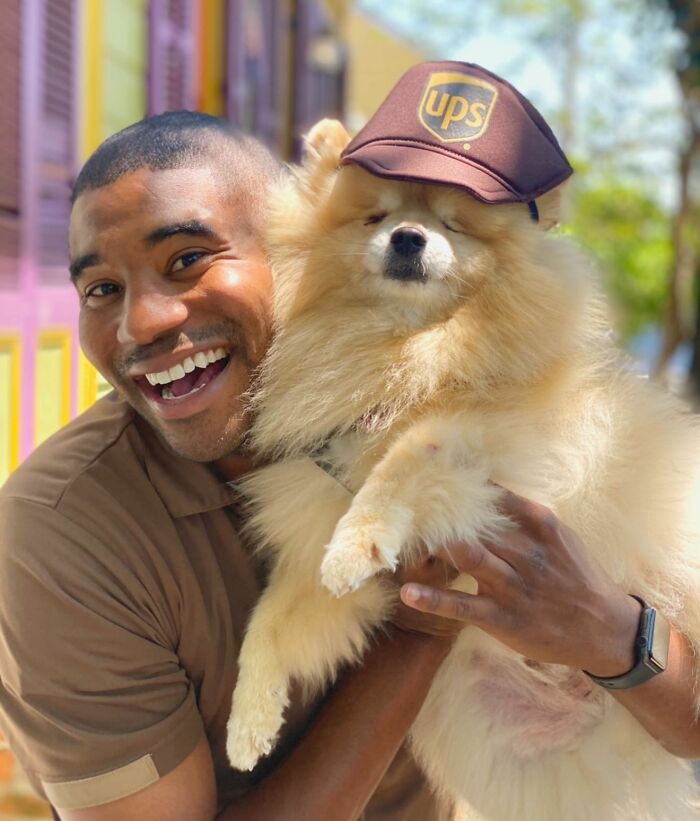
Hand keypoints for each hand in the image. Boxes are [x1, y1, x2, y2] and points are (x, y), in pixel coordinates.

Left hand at [399, 491, 641, 675]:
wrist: (605, 630)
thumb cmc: (575, 577)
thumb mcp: (557, 538)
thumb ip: (522, 516)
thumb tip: (483, 490)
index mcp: (540, 525)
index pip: (495, 496)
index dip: (461, 483)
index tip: (431, 466)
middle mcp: (526, 552)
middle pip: (476, 524)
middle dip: (442, 511)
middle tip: (407, 497)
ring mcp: (513, 586)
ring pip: (468, 556)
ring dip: (436, 544)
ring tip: (404, 533)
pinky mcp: (503, 618)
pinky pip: (463, 605)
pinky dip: (434, 599)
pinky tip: (408, 592)